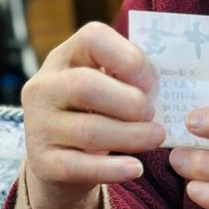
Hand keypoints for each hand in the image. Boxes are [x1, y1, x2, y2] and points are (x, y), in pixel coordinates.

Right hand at [22, 22, 164, 208]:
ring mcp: (39, 126)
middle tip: (151, 114)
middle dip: (128, 102)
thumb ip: (128, 77)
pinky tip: (135, 169)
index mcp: (65, 57)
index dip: (128, 58)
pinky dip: (113, 169)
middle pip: (85, 86)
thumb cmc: (95, 113)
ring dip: (131, 136)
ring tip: (155, 138)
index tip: (150, 82)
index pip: (92, 38)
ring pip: (87, 130)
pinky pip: (79, 167)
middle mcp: (44, 87)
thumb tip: (169, 80)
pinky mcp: (43, 163)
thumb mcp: (106, 86)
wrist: (61, 161)